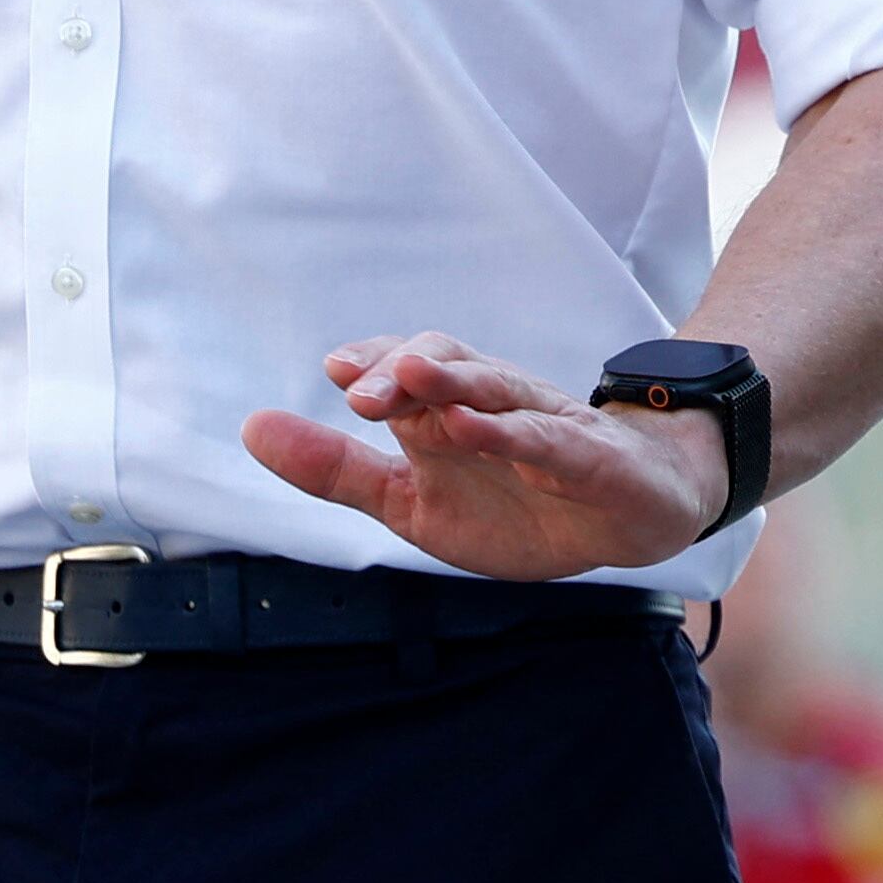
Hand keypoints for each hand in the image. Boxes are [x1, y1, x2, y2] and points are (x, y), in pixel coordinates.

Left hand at [242, 331, 727, 581]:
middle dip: (404, 370)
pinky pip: (547, 440)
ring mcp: (546, 426)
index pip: (411, 369)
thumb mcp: (413, 502)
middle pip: (451, 364)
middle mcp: (497, 405)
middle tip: (357, 388)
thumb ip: (337, 471)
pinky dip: (509, 434)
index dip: (376, 362)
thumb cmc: (519, 505)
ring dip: (454, 381)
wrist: (631, 520)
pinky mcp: (588, 459)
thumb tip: (251, 428)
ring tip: (410, 379)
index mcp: (452, 413)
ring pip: (498, 389)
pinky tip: (473, 428)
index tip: (335, 369)